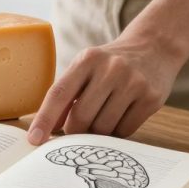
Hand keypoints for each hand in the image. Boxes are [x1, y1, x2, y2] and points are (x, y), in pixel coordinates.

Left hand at [27, 36, 181, 143]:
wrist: (154, 47)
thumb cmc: (109, 64)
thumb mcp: (85, 68)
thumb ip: (67, 94)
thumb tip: (49, 128)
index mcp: (87, 60)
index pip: (59, 94)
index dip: (44, 119)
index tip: (34, 139)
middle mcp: (111, 69)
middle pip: (81, 117)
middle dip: (73, 131)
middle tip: (74, 131)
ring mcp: (133, 83)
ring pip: (103, 128)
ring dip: (96, 133)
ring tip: (100, 119)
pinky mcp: (151, 98)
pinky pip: (124, 131)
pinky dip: (116, 133)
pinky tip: (119, 118)